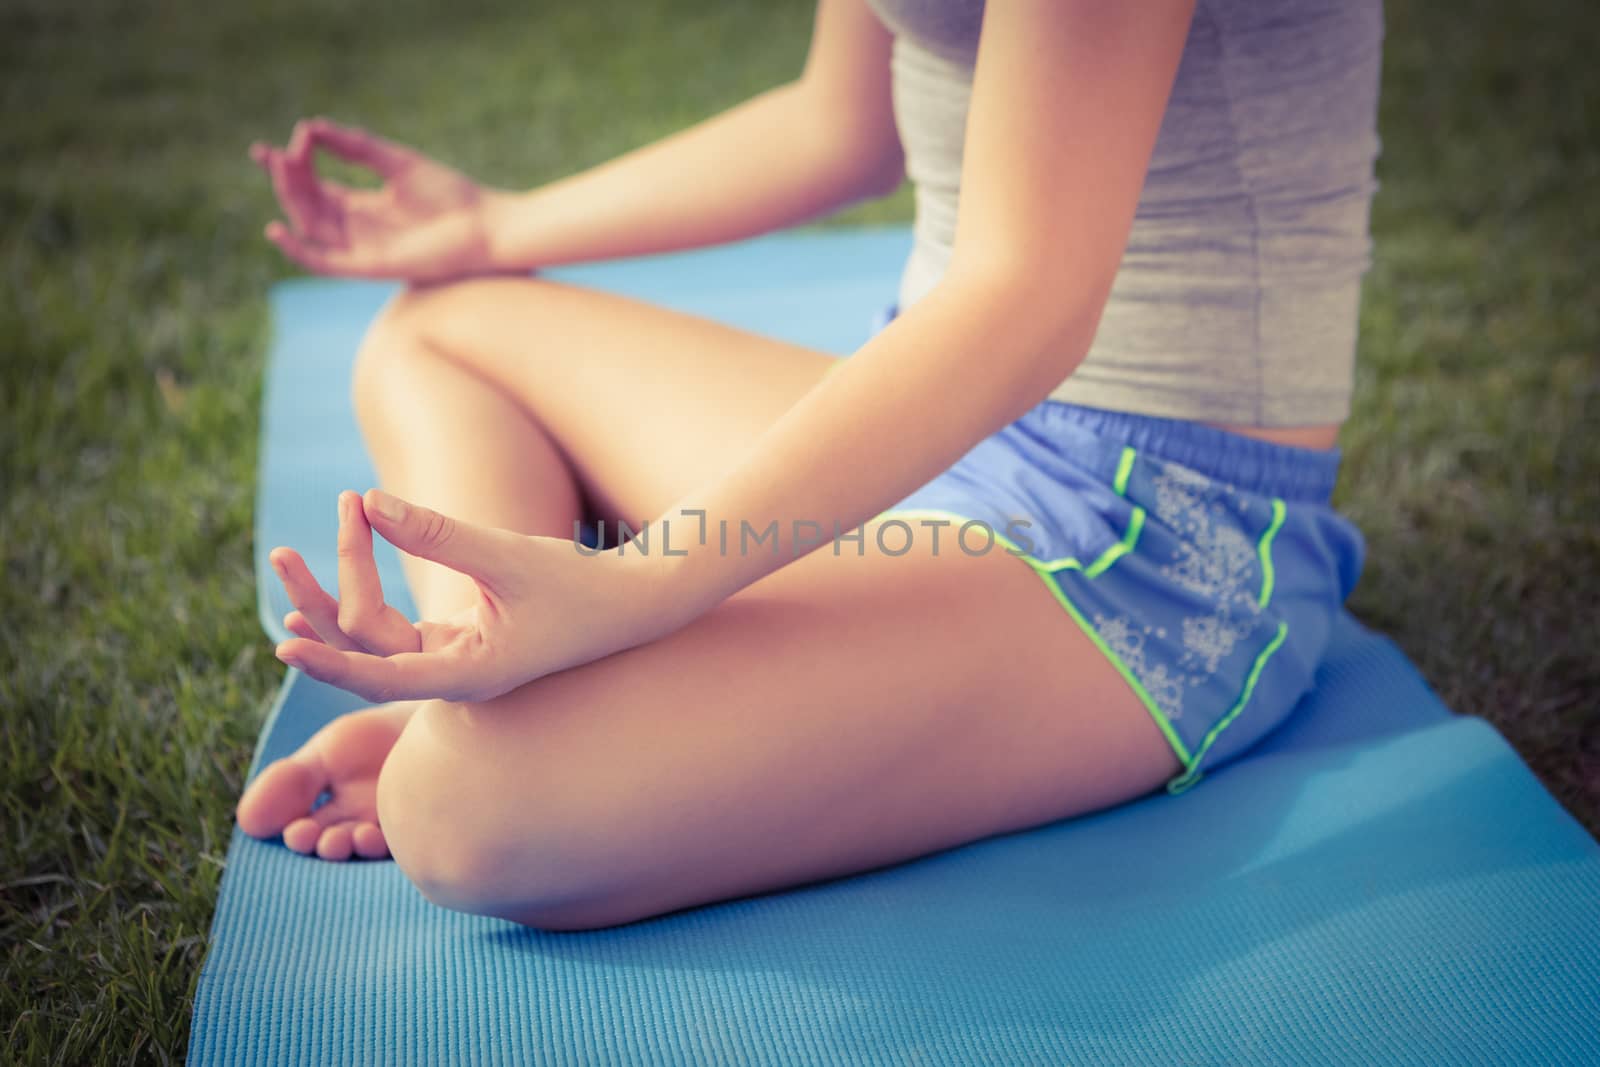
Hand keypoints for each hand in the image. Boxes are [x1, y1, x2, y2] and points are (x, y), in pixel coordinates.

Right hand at [250, 117, 511, 281]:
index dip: (291, 166)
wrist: (485, 227)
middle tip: (273, 154)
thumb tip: (312, 127)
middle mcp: (358, 229)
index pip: (315, 187)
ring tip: (281, 169)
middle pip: (307, 205)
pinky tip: (277, 228)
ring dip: (291, 200)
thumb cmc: (451, 195)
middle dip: (286, 179)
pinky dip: (299, 251)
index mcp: (364, 206)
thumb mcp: (396, 163)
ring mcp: (362, 249)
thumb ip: (356, 147)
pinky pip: (325, 264)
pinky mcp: (369, 267)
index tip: (274, 145)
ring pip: (311, 228)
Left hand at [269, 489, 688, 702]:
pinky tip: (357, 534)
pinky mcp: (465, 637)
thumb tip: (369, 502)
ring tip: (299, 543)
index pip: (378, 675)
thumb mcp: (511, 556)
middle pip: (364, 648)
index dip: (327, 660)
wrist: (639, 600)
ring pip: (375, 632)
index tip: (283, 642)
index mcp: (467, 673)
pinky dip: (372, 579)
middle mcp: (453, 673)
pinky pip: (398, 617)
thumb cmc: (586, 586)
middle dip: (321, 600)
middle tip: (280, 554)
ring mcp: (457, 657)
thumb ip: (439, 532)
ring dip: (342, 584)